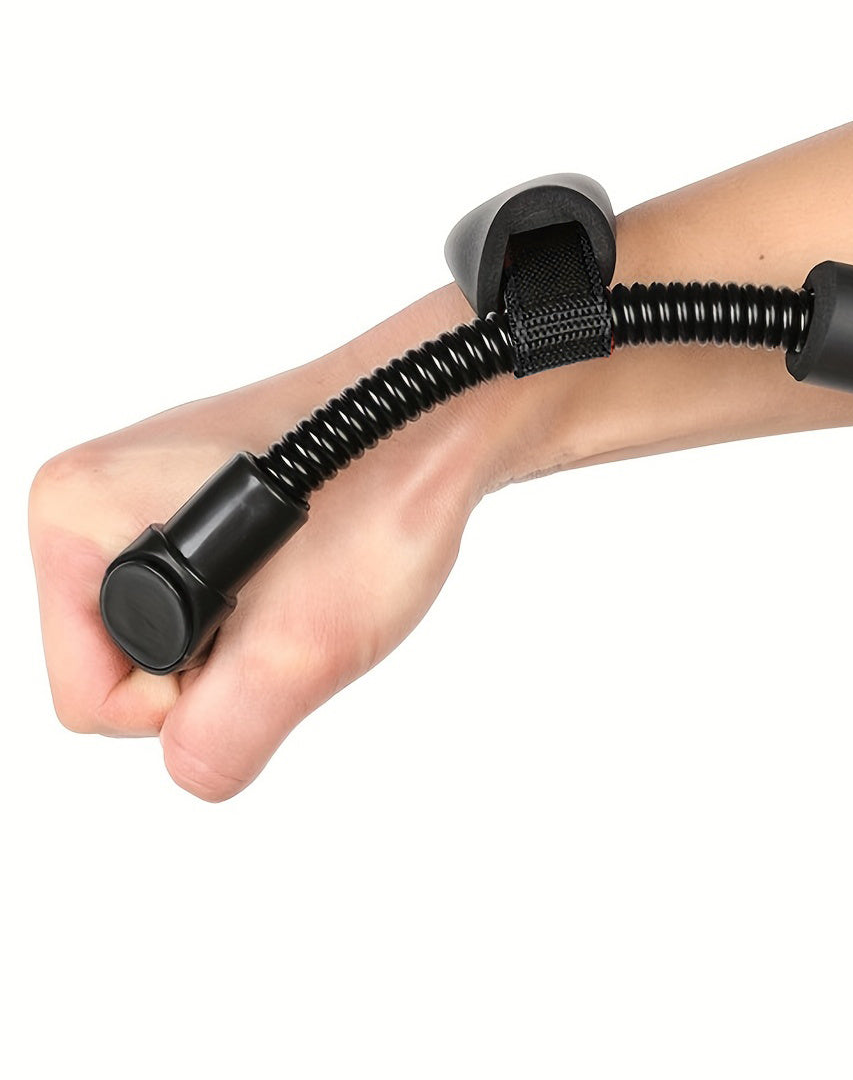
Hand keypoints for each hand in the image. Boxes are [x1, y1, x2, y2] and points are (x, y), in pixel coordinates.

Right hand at [28, 285, 537, 800]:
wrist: (444, 417)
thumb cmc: (382, 495)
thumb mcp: (300, 646)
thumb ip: (223, 736)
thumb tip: (191, 769)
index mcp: (74, 515)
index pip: (91, 698)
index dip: (191, 698)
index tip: (267, 629)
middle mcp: (93, 496)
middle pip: (128, 668)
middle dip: (223, 663)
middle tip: (299, 600)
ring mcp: (145, 493)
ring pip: (176, 639)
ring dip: (252, 636)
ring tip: (311, 577)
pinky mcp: (198, 500)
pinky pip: (212, 599)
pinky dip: (266, 604)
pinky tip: (312, 568)